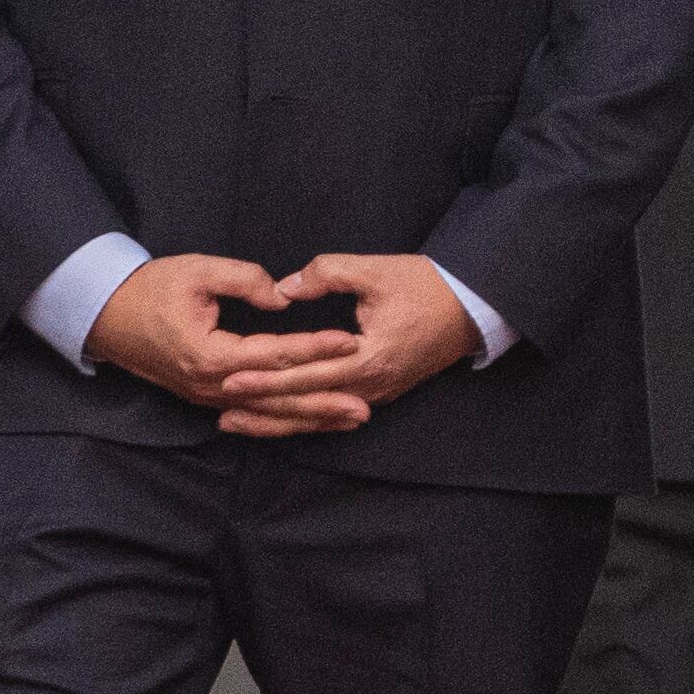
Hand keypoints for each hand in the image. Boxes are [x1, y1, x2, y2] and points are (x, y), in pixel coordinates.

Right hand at [87, 253, 362, 422]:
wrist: (106, 316)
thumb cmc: (151, 289)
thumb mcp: (197, 272)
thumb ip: (244, 280)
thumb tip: (283, 296)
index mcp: (212, 355)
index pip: (276, 355)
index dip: (316, 347)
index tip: (351, 341)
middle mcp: (212, 386)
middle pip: (279, 398)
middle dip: (324, 402)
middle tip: (365, 406)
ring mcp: (208, 398)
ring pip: (269, 415)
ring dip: (311, 418)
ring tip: (352, 418)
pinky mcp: (207, 398)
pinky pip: (253, 415)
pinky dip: (285, 419)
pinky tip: (313, 421)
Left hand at [204, 253, 479, 437]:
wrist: (471, 306)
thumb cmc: (425, 285)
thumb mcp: (374, 270)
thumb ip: (325, 274)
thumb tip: (283, 289)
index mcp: (368, 358)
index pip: (306, 373)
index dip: (265, 377)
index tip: (229, 378)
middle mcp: (372, 386)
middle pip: (307, 404)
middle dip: (263, 409)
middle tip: (221, 411)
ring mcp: (378, 394)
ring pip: (319, 415)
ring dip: (279, 421)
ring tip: (237, 423)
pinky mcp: (381, 391)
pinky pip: (335, 411)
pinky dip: (305, 417)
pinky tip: (280, 419)